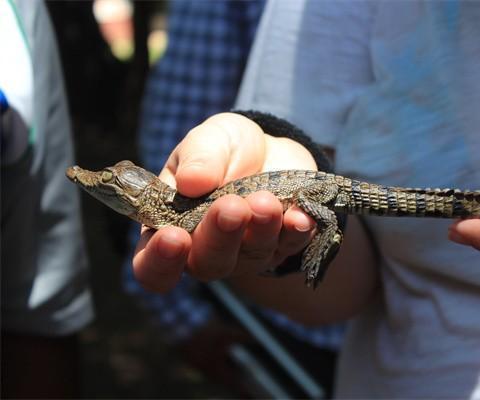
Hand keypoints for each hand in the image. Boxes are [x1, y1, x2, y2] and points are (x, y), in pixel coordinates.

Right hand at [132, 113, 317, 291]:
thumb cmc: (224, 149)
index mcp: (169, 227)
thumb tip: (191, 181)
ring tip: (265, 201)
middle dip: (220, 237)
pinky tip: (300, 217)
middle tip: (231, 207)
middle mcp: (205, 250)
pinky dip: (296, 233)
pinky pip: (291, 246)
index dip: (159, 261)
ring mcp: (247, 254)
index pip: (151, 264)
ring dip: (260, 230)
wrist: (269, 148)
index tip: (173, 238)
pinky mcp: (283, 245)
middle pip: (207, 264)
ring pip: (252, 257)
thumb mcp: (208, 140)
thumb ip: (198, 157)